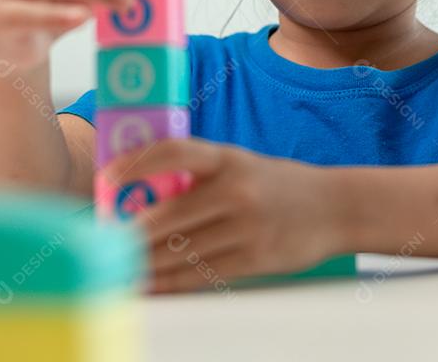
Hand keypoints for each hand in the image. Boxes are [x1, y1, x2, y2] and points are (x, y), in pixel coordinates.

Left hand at [103, 138, 345, 292]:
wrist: (337, 208)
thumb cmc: (280, 185)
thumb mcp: (243, 165)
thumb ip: (201, 177)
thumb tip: (144, 198)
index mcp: (229, 158)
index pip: (174, 152)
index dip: (136, 163)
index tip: (107, 178)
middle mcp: (236, 189)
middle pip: (168, 215)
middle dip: (129, 231)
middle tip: (100, 239)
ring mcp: (246, 226)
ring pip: (179, 250)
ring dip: (142, 262)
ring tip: (115, 266)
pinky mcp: (254, 258)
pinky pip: (199, 274)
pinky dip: (167, 282)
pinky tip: (148, 284)